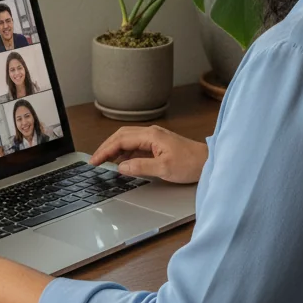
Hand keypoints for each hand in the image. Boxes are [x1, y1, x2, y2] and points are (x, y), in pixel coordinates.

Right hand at [89, 124, 207, 183]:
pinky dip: (125, 153)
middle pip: (122, 136)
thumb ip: (140, 167)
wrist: (208, 161)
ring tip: (105, 163)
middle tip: (95, 161)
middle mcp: (151, 133)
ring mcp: (154, 138)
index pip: (121, 140)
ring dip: (115, 150)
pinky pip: (136, 146)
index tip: (95, 161)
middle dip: (107, 147)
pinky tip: (122, 163)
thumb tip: (121, 167)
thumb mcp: (164, 169)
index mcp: (151, 135)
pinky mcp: (157, 145)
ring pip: (128, 140)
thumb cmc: (190, 163)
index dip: (106, 150)